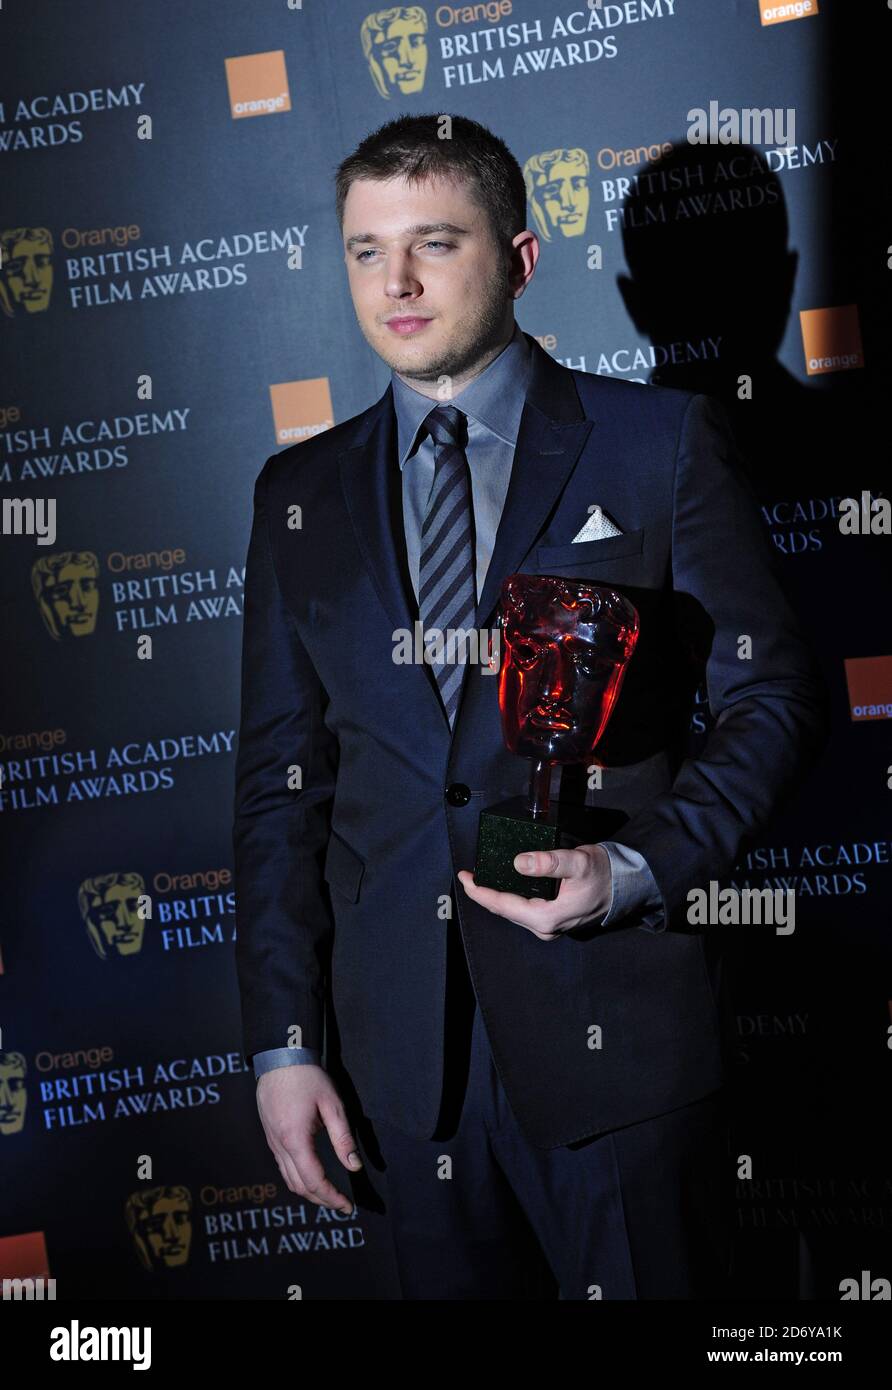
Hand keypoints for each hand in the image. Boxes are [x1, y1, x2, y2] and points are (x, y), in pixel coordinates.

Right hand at [255, 1064, 361, 1215]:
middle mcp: (280, 1146)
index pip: (314, 1181)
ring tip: (329, 1195)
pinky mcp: (270, 1137)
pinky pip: (283, 1167)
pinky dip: (298, 1179)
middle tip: (341, 1205)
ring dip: (309, 1192)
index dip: (331, 1197)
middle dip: (321, 1200)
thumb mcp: (332, 1105)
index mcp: (295, 1139)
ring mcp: (272, 1142)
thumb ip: (343, 1138)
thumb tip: (355, 1166)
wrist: (279, 1058)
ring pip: (288, 1179)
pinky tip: (311, 1175)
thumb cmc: (307, 1078)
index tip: (347, 1206)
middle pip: (299, 1186)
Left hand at [457, 843, 611, 941]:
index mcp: (546, 918)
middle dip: (484, 893)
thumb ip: (549, 862)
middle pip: (504, 910)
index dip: (479, 892)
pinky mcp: (553, 920)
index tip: (464, 877)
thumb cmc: (603, 874)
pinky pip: (523, 910)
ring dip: (496, 896)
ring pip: (513, 911)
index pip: (502, 905)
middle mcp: (544, 927)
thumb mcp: (577, 862)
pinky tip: (505, 886)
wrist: (626, 886)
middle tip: (468, 875)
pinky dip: (510, 898)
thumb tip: (519, 862)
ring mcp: (549, 927)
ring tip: (481, 879)